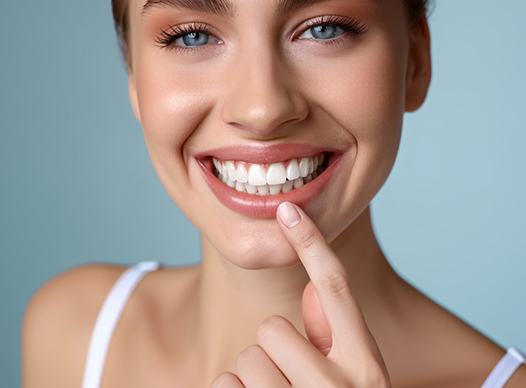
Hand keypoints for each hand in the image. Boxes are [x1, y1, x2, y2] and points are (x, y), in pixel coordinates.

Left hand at [210, 202, 390, 387]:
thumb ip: (332, 333)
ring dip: (254, 375)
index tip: (287, 209)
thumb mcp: (353, 374)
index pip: (335, 288)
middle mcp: (339, 387)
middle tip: (289, 374)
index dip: (311, 243)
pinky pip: (224, 384)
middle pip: (272, 327)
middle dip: (273, 346)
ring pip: (248, 357)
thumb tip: (311, 288)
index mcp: (365, 364)